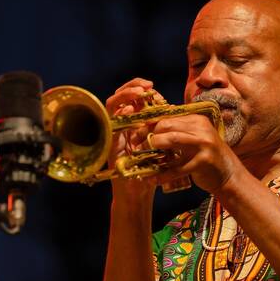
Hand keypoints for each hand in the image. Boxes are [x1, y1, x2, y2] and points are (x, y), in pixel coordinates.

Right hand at [104, 77, 163, 200]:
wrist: (137, 194)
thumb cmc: (149, 171)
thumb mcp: (158, 146)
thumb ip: (159, 130)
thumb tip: (170, 109)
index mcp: (131, 124)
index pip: (131, 99)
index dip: (140, 90)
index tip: (154, 89)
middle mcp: (119, 126)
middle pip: (119, 97)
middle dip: (132, 87)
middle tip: (147, 85)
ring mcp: (112, 134)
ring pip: (111, 105)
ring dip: (125, 96)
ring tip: (140, 93)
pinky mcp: (109, 143)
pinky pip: (109, 123)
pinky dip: (120, 114)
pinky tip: (131, 111)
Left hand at [144, 113, 241, 193]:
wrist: (230, 176)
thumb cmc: (207, 159)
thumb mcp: (194, 141)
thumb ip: (177, 133)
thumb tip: (148, 131)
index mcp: (197, 120)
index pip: (167, 118)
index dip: (148, 126)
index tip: (135, 136)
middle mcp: (201, 128)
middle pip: (167, 126)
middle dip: (148, 137)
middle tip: (136, 149)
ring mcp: (204, 144)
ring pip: (172, 140)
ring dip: (154, 150)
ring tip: (143, 161)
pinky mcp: (204, 161)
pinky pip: (178, 167)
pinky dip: (163, 174)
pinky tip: (153, 180)